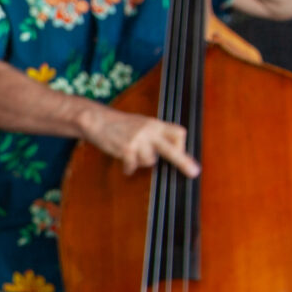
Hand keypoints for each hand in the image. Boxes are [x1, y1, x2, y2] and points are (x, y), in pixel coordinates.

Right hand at [77, 103, 198, 176]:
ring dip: (141, 162)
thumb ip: (155, 134)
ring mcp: (138, 140)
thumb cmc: (119, 124)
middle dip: (183, 161)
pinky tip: (124, 164)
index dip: (182, 145)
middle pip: (171, 149)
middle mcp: (149, 130)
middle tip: (194, 172)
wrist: (97, 120)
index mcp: (155, 124)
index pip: (178, 133)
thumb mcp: (141, 123)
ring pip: (149, 162)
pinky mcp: (126, 149)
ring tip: (131, 154)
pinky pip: (133, 166)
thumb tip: (170, 151)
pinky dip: (129, 168)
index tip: (180, 153)